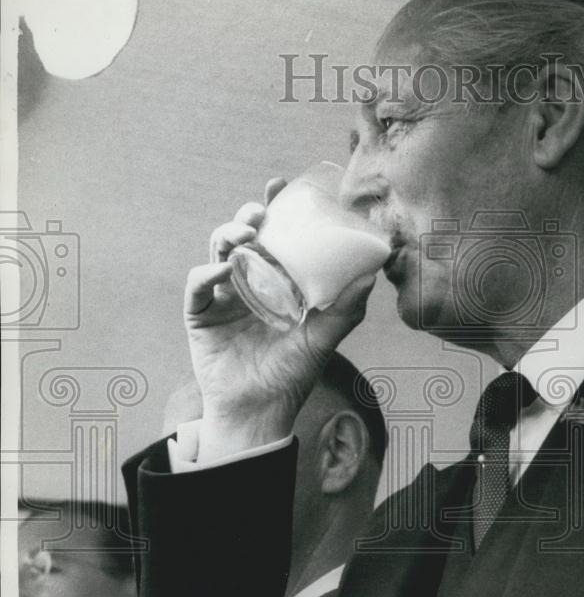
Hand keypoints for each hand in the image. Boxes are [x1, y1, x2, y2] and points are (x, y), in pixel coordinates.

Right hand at [185, 178, 376, 462]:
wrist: (259, 411)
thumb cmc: (292, 374)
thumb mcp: (324, 339)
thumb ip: (346, 309)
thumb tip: (374, 274)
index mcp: (278, 279)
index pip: (277, 234)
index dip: (276, 207)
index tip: (281, 185)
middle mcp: (249, 280)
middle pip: (243, 235)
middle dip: (248, 216)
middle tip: (260, 214)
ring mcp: (223, 295)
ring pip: (217, 250)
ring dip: (226, 236)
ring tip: (243, 236)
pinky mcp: (200, 313)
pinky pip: (197, 285)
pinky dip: (206, 273)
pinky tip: (222, 271)